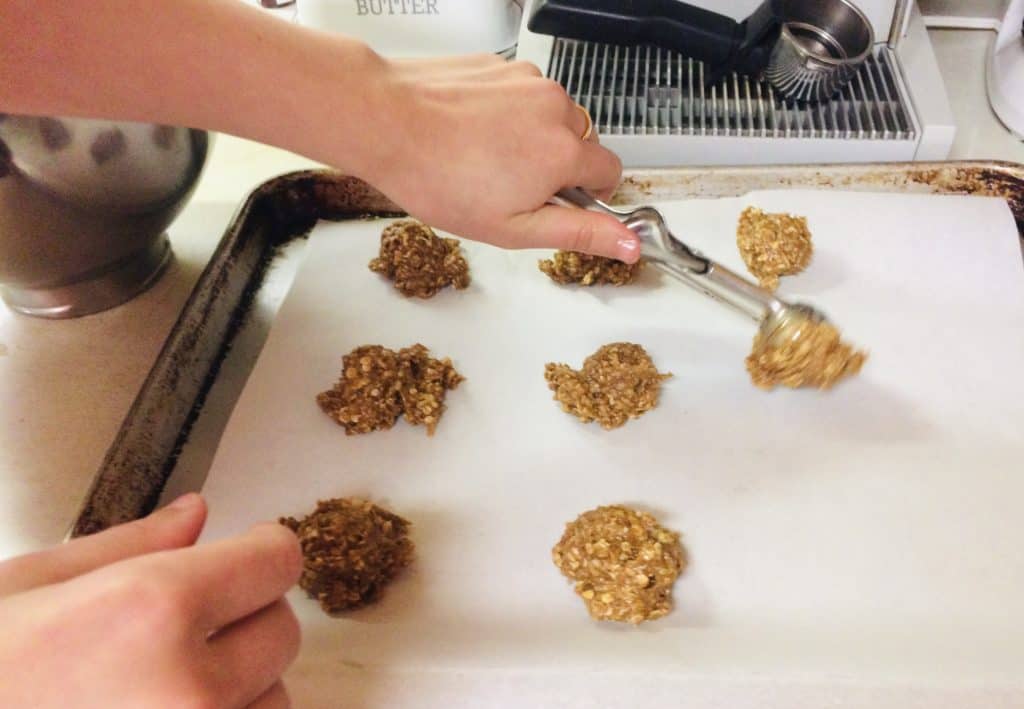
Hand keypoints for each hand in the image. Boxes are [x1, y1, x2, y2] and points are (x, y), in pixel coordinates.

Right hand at [0, 494, 301, 708]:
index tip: (246, 554)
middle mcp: (190, 688)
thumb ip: (127, 547)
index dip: (260, 551)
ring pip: (274, 702)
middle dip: (244, 618)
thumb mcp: (24, 589)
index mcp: (150, 610)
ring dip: (239, 689)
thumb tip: (198, 514)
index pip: (277, 560)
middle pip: (282, 631)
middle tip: (185, 627)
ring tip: (160, 689)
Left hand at [334, 53, 639, 262]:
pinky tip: (473, 133)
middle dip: (560, 165)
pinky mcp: (501, 66)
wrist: (385, 122)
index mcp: (564, 151)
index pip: (612, 171)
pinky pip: (521, 94)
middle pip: (582, 141)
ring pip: (552, 115)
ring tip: (487, 159)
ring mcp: (527, 80)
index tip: (569, 203)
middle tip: (514, 188)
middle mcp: (554, 107)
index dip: (593, 194)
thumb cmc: (438, 177)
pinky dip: (507, 114)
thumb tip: (627, 243)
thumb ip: (578, 233)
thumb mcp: (513, 228)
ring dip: (534, 136)